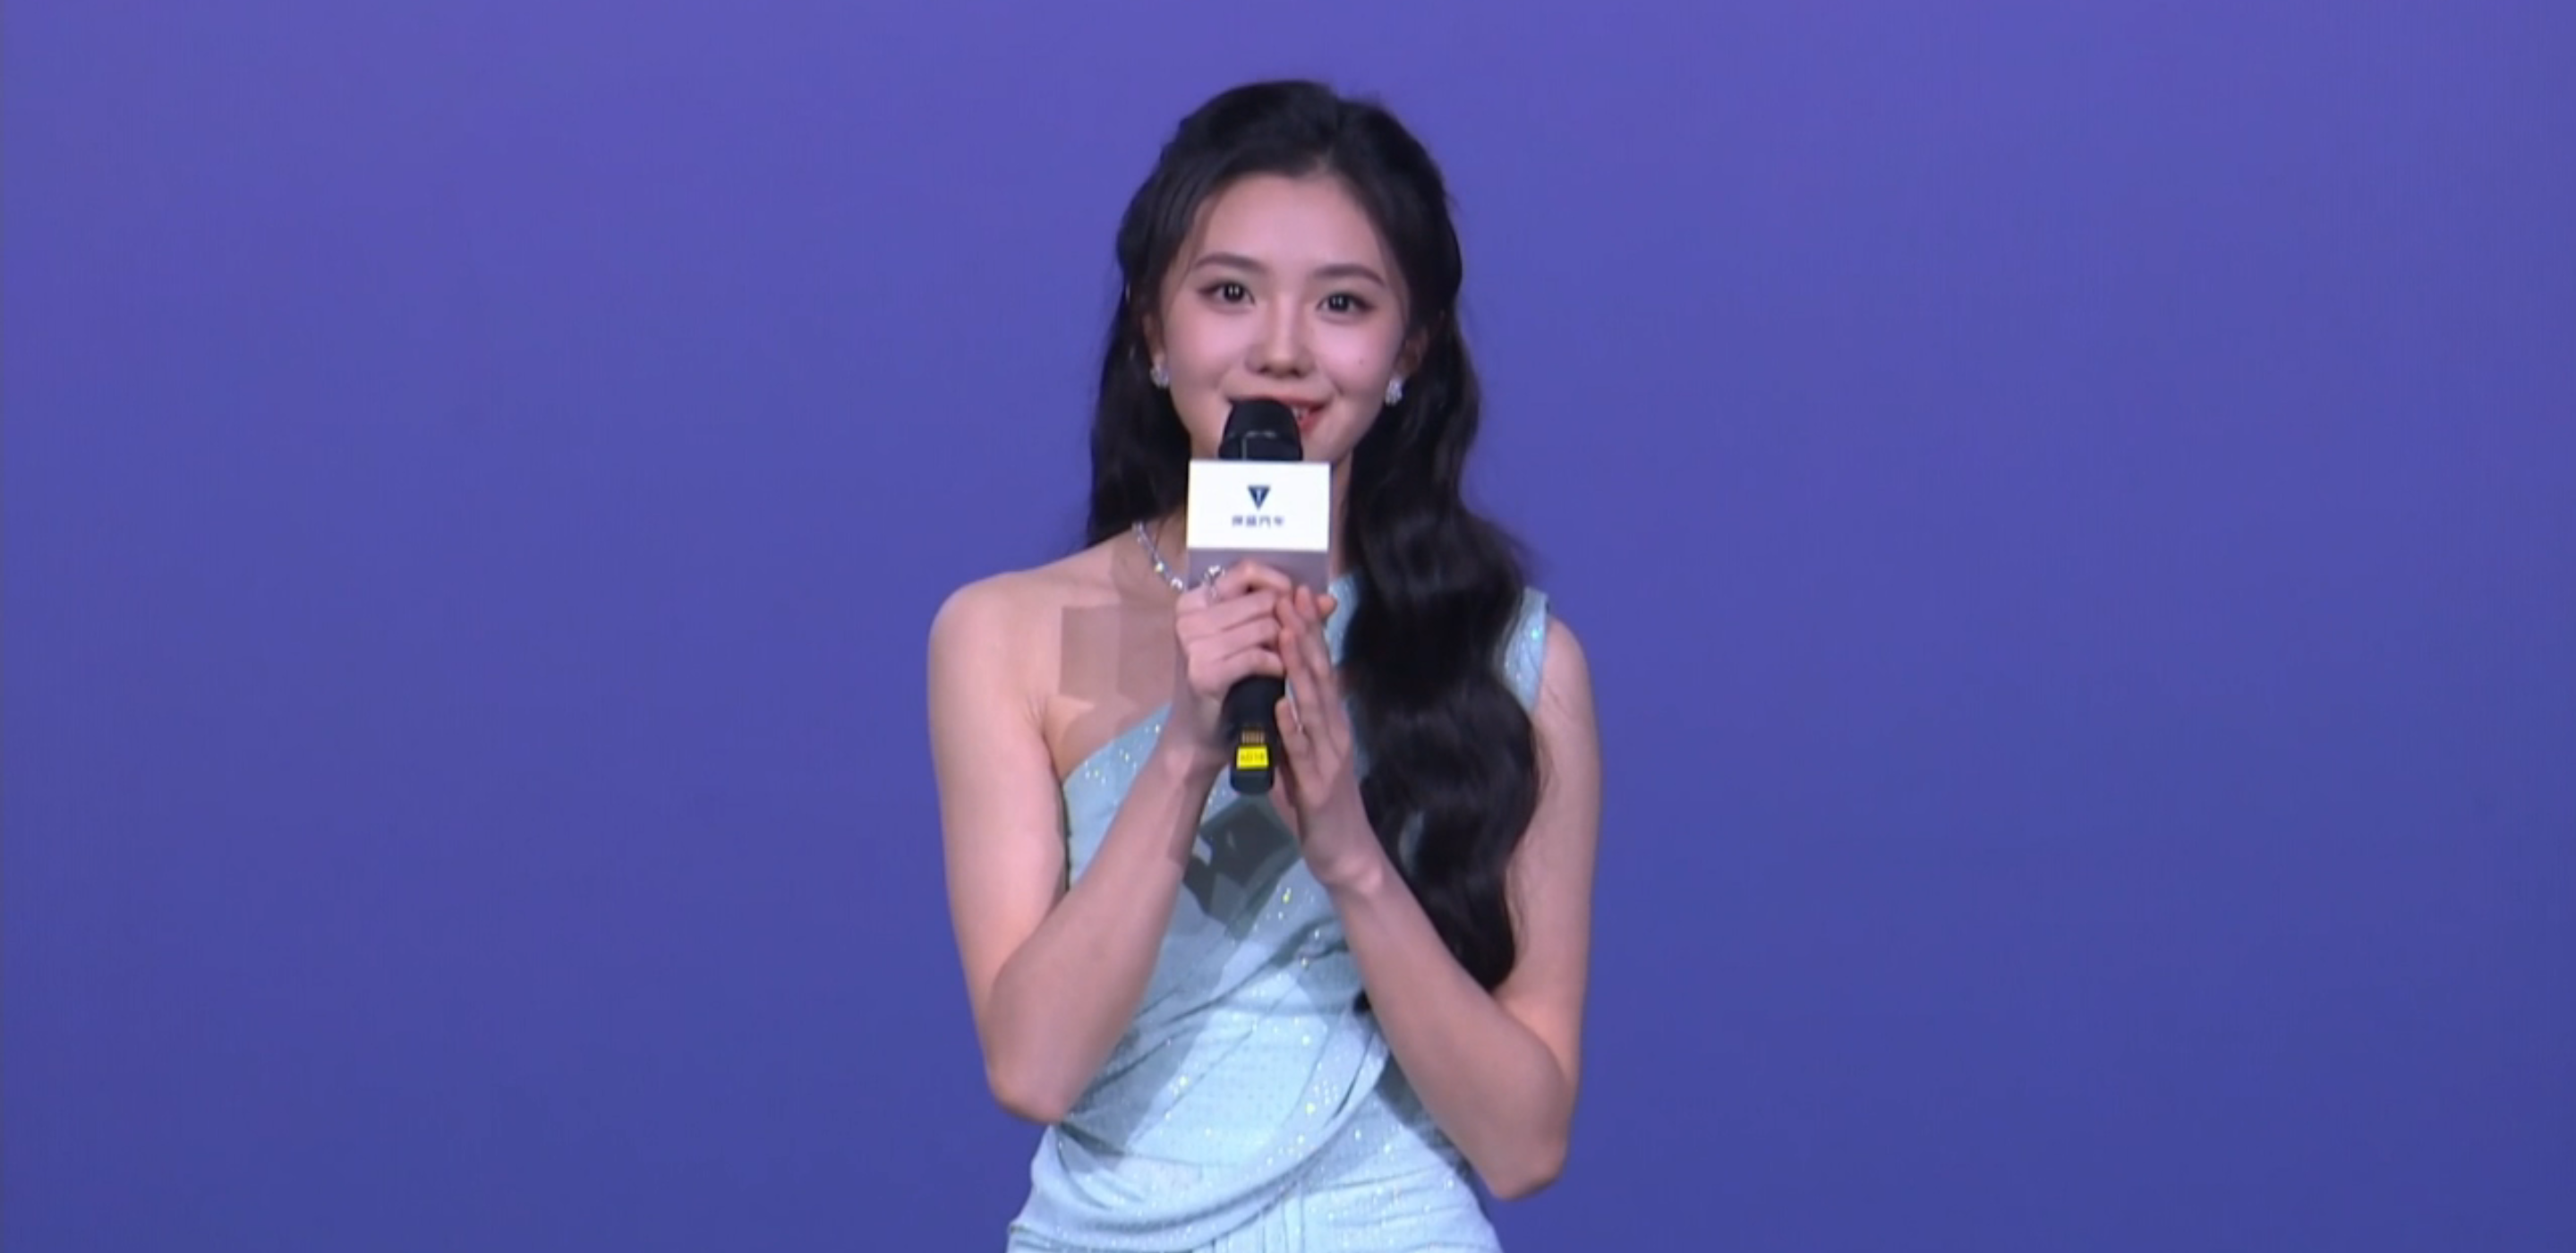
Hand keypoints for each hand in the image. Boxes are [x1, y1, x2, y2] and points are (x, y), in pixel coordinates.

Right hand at [1161, 561, 1295, 764]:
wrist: (1203, 733)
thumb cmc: (1229, 683)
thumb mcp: (1252, 641)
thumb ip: (1287, 615)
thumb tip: (1328, 600)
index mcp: (1195, 600)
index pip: (1245, 571)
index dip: (1279, 583)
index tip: (1298, 600)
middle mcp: (1189, 617)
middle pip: (1262, 601)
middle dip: (1288, 620)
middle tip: (1294, 642)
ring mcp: (1193, 645)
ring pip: (1265, 627)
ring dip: (1286, 646)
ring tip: (1286, 662)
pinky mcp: (1203, 672)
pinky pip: (1257, 655)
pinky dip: (1277, 665)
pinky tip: (1280, 675)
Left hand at [1272, 584, 1384, 885]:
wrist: (1344, 854)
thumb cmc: (1319, 805)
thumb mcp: (1305, 756)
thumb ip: (1293, 727)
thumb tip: (1274, 695)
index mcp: (1331, 722)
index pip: (1321, 668)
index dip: (1308, 632)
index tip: (1295, 595)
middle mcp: (1335, 731)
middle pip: (1321, 674)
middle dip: (1305, 634)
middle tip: (1291, 595)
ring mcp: (1330, 756)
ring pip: (1314, 704)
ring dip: (1300, 667)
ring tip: (1285, 633)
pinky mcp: (1320, 784)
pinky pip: (1303, 750)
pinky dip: (1292, 725)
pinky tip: (1281, 703)